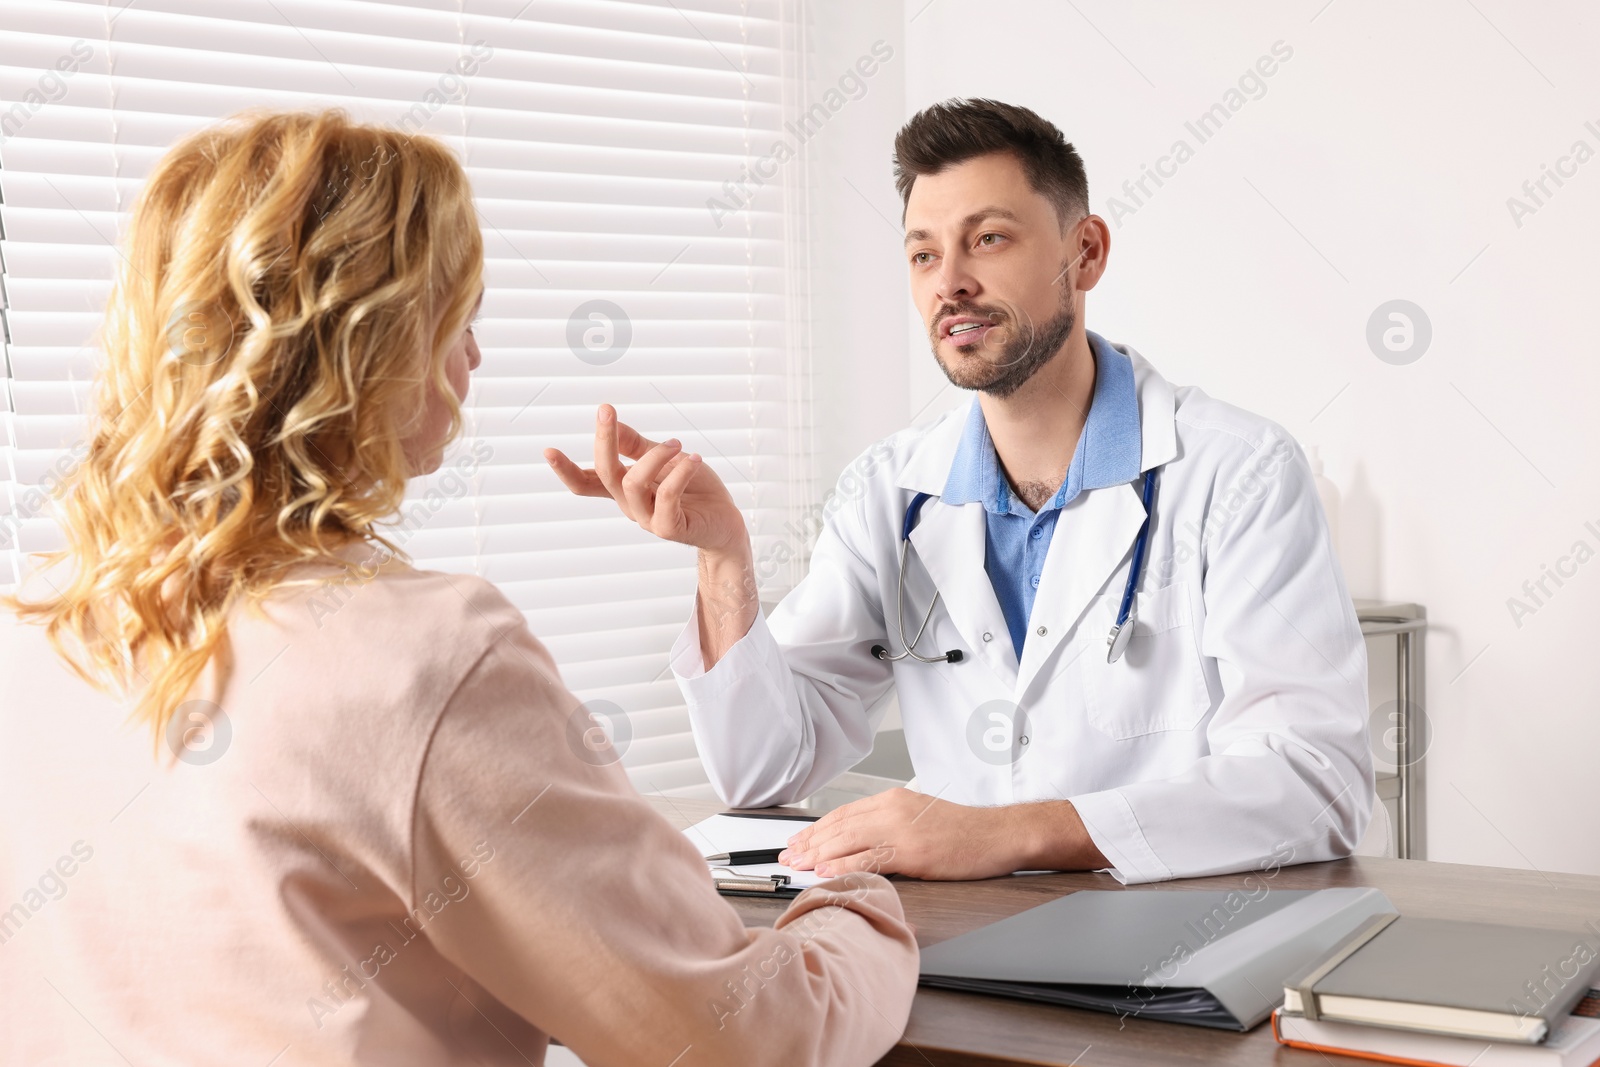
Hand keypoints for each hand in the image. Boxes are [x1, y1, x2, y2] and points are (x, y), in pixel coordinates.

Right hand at [545, 405, 746, 555]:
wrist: (726, 523)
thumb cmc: (696, 490)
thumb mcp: (665, 459)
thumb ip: (637, 445)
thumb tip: (611, 420)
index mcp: (624, 489)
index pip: (586, 482)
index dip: (565, 469)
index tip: (547, 449)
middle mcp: (630, 505)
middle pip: (605, 474)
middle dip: (603, 440)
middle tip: (606, 411)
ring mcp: (647, 519)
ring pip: (632, 483)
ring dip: (654, 456)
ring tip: (678, 444)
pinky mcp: (669, 528)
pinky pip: (666, 497)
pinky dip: (679, 474)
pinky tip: (695, 460)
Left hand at [777, 788, 1025, 881]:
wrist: (999, 834)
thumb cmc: (963, 831)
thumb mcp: (919, 818)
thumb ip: (889, 825)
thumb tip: (858, 843)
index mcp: (893, 799)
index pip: (844, 813)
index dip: (816, 829)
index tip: (797, 842)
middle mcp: (893, 808)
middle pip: (840, 825)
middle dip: (809, 842)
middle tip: (787, 857)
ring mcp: (902, 829)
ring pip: (849, 839)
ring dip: (818, 854)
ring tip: (797, 865)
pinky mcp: (913, 850)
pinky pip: (871, 857)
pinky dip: (845, 865)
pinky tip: (827, 872)